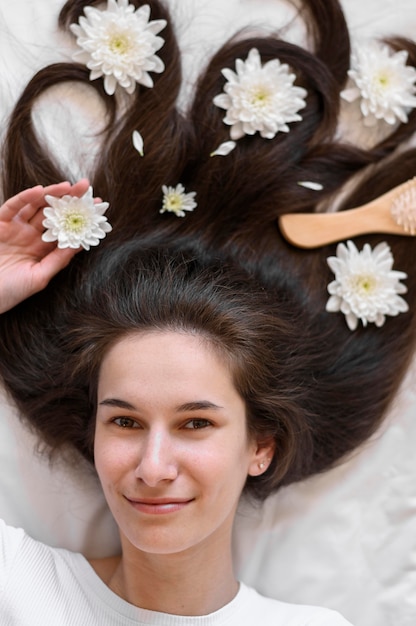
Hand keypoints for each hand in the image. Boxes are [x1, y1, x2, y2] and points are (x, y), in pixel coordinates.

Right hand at [0, 179, 89, 312]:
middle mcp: (31, 236)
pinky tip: (40, 191)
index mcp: (44, 249)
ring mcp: (16, 228)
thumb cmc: (11, 292)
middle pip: (53, 213)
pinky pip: (13, 207)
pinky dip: (25, 197)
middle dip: (69, 200)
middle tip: (86, 186)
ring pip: (36, 206)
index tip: (98, 207)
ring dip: (51, 194)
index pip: (65, 228)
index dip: (80, 217)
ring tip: (68, 186)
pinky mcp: (0, 224)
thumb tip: (80, 244)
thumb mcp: (39, 277)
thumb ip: (58, 260)